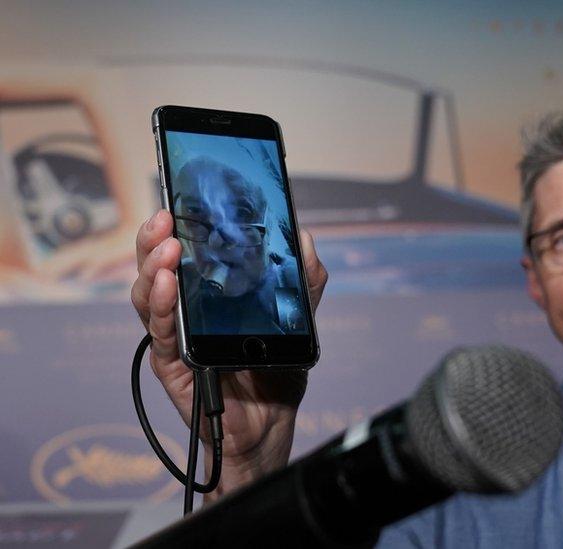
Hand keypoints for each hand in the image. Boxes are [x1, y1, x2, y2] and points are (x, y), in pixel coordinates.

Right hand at [131, 209, 327, 498]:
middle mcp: (187, 310)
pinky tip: (166, 285)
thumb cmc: (277, 370)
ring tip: (167, 247)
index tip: (180, 199)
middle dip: (155, 239)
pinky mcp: (174, 364)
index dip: (178, 226)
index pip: (186, 252)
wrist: (273, 424)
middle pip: (156, 267)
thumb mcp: (297, 317)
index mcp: (210, 294)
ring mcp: (177, 336)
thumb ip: (302, 278)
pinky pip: (161, 332)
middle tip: (165, 216)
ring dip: (153, 268)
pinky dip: (161, 306)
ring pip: (148, 295)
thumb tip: (302, 235)